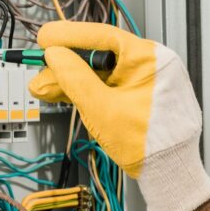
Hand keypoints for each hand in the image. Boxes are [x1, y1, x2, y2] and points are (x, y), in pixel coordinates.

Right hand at [29, 21, 209, 210]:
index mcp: (150, 59)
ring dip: (71, 80)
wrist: (169, 174)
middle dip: (66, 65)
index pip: (103, 36)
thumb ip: (76, 80)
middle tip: (39, 70)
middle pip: (99, 55)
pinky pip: (109, 86)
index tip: (46, 38)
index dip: (70, 36)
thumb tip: (55, 56)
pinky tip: (62, 92)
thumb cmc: (149, 146)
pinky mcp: (139, 96)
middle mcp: (150, 64)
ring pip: (101, 73)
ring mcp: (145, 81)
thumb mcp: (103, 110)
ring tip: (44, 87)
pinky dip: (87, 91)